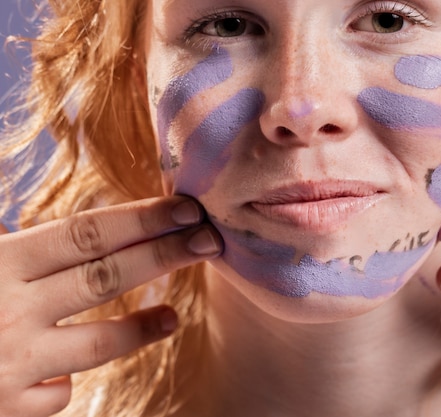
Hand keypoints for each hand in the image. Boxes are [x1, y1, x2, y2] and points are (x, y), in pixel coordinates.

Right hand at [0, 196, 221, 416]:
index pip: (87, 233)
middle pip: (105, 277)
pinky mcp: (4, 403)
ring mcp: (11, 361)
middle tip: (211, 240)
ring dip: (142, 328)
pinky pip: (57, 393)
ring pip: (98, 342)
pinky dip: (68, 381)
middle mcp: (9, 308)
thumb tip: (14, 177)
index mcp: (2, 262)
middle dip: (164, 255)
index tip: (186, 209)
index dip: (142, 219)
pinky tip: (68, 372)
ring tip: (174, 315)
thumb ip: (9, 231)